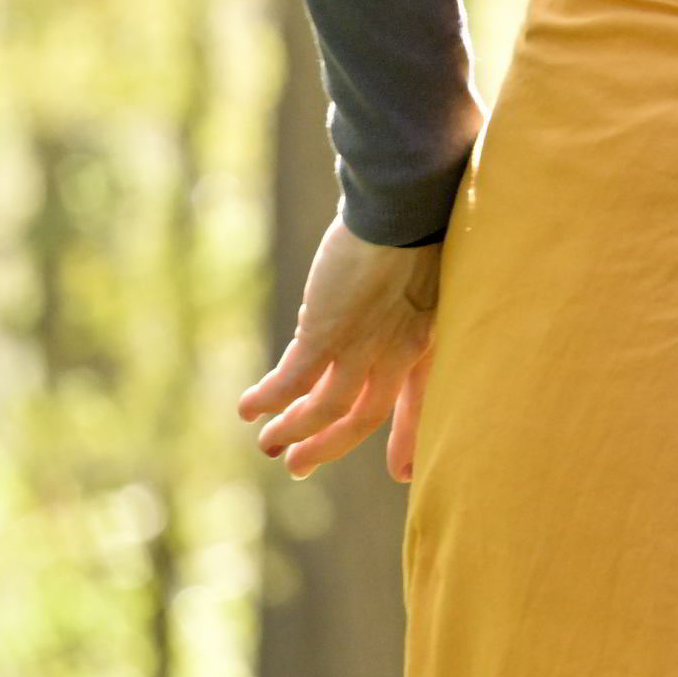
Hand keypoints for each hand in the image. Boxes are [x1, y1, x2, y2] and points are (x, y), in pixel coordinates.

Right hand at [239, 218, 443, 480]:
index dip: (410, 437)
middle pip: (364, 417)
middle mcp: (399, 353)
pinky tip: (248, 408)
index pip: (422, 401)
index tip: (403, 473)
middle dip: (329, 446)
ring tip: (268, 444)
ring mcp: (363, 347)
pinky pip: (291, 382)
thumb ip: (392, 306)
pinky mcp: (327, 334)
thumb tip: (338, 317)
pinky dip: (268, 399)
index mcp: (429, 339)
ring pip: (324, 410)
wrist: (410, 203)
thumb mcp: (419, 275)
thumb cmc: (422, 224)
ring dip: (292, 431)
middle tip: (299, 466)